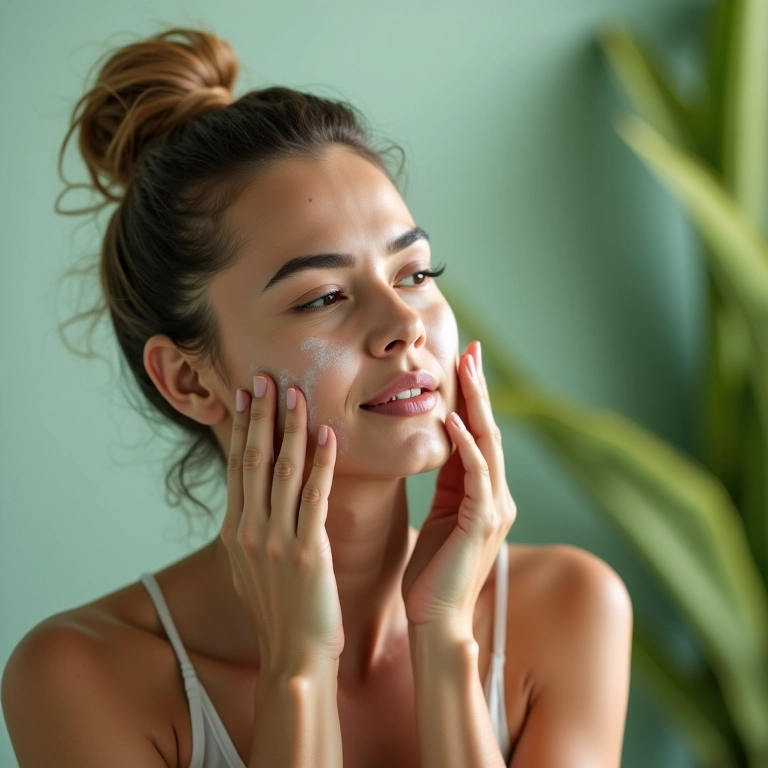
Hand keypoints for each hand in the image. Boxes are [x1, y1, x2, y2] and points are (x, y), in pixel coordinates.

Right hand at [220, 376, 343, 675]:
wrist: (292, 657)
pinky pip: (315, 496)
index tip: (246, 395)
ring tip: (295, 392)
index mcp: (234, 531)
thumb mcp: (251, 569)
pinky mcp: (306, 551)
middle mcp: (248, 530)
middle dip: (260, 415)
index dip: (242, 428)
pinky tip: (328, 435)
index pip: (237, 467)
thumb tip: (251, 503)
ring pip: (282, 471)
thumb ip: (250, 532)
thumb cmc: (279, 613)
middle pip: (253, 460)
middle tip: (263, 377)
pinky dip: (322, 463)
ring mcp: (274, 540)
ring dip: (289, 428)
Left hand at [401, 341, 516, 638]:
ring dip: (475, 404)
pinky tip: (451, 418)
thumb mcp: (440, 514)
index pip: (478, 435)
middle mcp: (497, 496)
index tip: (463, 362)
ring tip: (464, 368)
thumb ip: (448, 482)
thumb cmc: (431, 572)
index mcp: (483, 494)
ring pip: (488, 443)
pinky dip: (465, 444)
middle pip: (488, 430)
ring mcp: (494, 509)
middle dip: (479, 388)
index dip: (472, 398)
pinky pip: (475, 474)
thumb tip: (440, 445)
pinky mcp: (482, 523)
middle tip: (471, 348)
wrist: (435, 619)